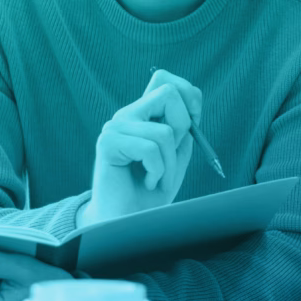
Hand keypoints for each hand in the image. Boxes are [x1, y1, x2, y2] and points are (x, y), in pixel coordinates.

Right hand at [84, 68, 202, 224]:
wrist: (126, 222)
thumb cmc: (150, 192)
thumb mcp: (176, 158)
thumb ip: (183, 133)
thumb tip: (191, 112)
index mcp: (143, 115)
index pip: (164, 79)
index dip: (188, 95)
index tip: (193, 125)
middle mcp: (127, 115)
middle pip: (168, 92)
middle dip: (183, 126)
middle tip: (173, 154)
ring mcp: (115, 127)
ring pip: (164, 131)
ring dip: (170, 163)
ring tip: (157, 179)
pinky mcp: (107, 143)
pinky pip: (150, 149)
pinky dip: (157, 171)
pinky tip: (147, 182)